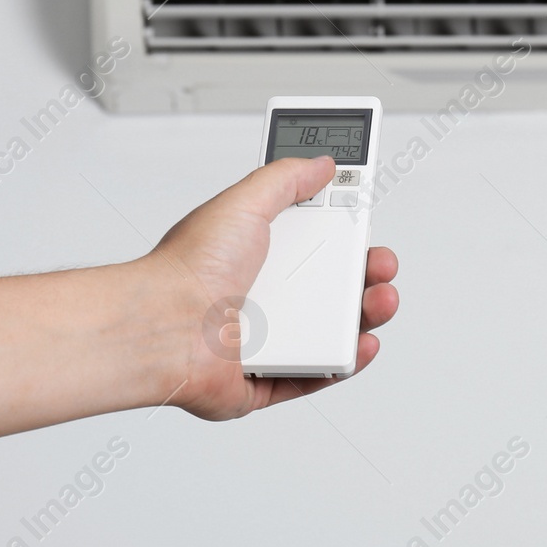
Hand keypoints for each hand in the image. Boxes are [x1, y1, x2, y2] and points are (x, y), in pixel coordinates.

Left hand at [134, 155, 398, 419]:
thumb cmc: (189, 268)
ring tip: (380, 299)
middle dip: (365, 273)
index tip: (366, 220)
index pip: (311, 239)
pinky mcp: (262, 381)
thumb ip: (286, 179)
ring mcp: (263, 341)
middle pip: (329, 285)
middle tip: (379, 262)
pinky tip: (361, 344)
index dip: (343, 231)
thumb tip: (320, 165)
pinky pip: (314, 376)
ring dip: (365, 316)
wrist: (166, 326)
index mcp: (254, 254)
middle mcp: (259, 295)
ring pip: (330, 332)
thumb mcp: (245, 202)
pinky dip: (343, 363)